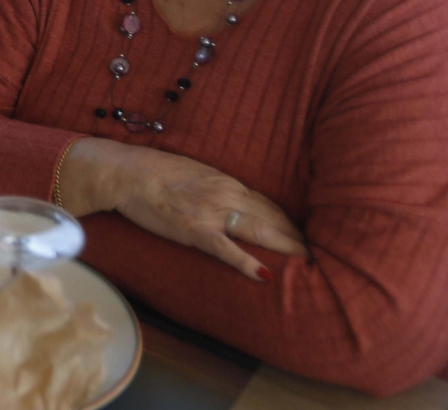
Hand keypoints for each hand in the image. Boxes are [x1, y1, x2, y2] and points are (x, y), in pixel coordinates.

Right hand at [62, 138, 306, 281]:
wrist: (127, 174)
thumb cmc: (154, 171)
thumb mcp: (194, 173)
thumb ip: (217, 187)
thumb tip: (233, 200)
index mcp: (227, 182)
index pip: (269, 205)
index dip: (290, 222)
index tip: (305, 236)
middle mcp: (227, 196)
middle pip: (273, 219)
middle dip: (298, 238)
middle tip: (320, 256)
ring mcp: (212, 213)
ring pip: (260, 232)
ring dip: (286, 249)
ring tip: (308, 265)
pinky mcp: (195, 230)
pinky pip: (227, 249)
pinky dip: (247, 262)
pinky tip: (266, 275)